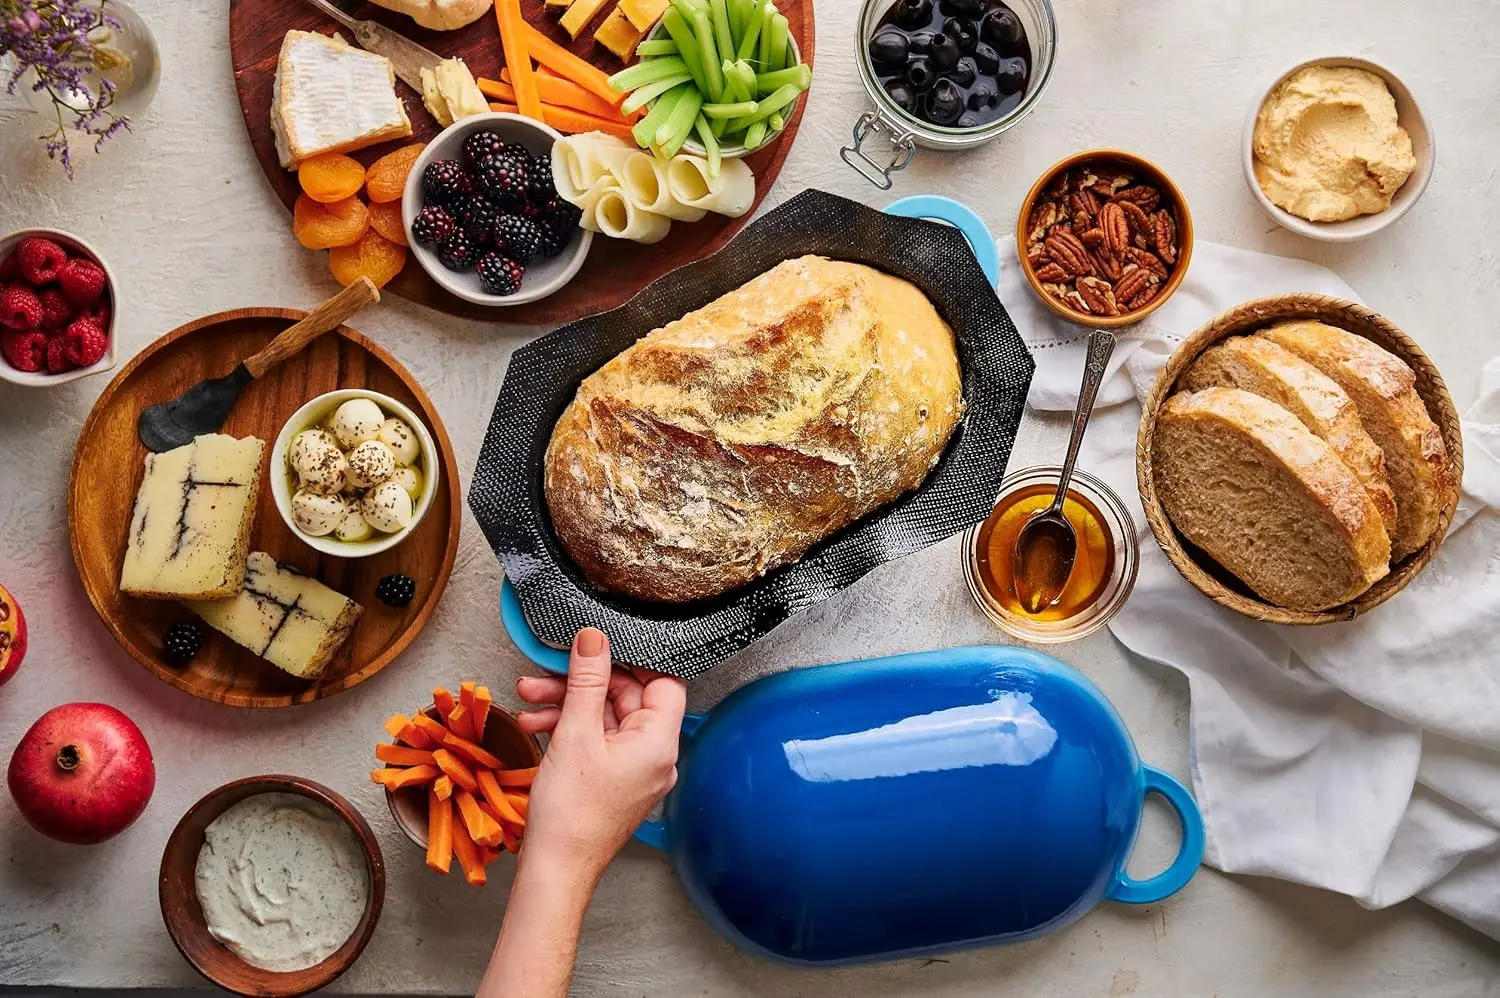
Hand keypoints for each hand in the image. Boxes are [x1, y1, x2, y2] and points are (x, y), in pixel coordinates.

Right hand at [515, 628, 686, 885]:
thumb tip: (594, 638)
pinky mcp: (615, 780)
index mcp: (660, 742)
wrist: (555, 870)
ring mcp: (635, 769)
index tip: (601, 646)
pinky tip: (536, 726)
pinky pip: (598, 740)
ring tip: (528, 701)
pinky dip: (570, 729)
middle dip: (581, 683)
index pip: (663, 681)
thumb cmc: (571, 814)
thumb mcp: (576, 732)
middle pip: (626, 697)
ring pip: (606, 718)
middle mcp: (655, 755)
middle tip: (544, 675)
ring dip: (567, 705)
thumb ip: (587, 679)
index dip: (633, 659)